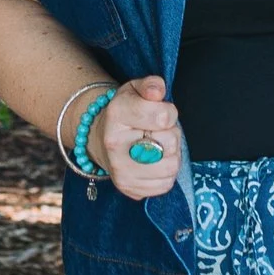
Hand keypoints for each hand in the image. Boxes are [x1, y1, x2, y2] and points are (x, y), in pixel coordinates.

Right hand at [97, 74, 182, 198]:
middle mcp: (115, 145)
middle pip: (170, 143)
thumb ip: (150, 85)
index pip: (164, 117)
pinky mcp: (129, 189)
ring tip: (157, 147)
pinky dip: (166, 173)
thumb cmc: (125, 113)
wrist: (101, 139)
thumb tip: (157, 91)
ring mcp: (121, 171)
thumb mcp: (134, 90)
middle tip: (157, 131)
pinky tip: (154, 163)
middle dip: (171, 134)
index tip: (160, 113)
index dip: (169, 113)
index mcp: (116, 114)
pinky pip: (166, 184)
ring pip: (171, 166)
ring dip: (171, 155)